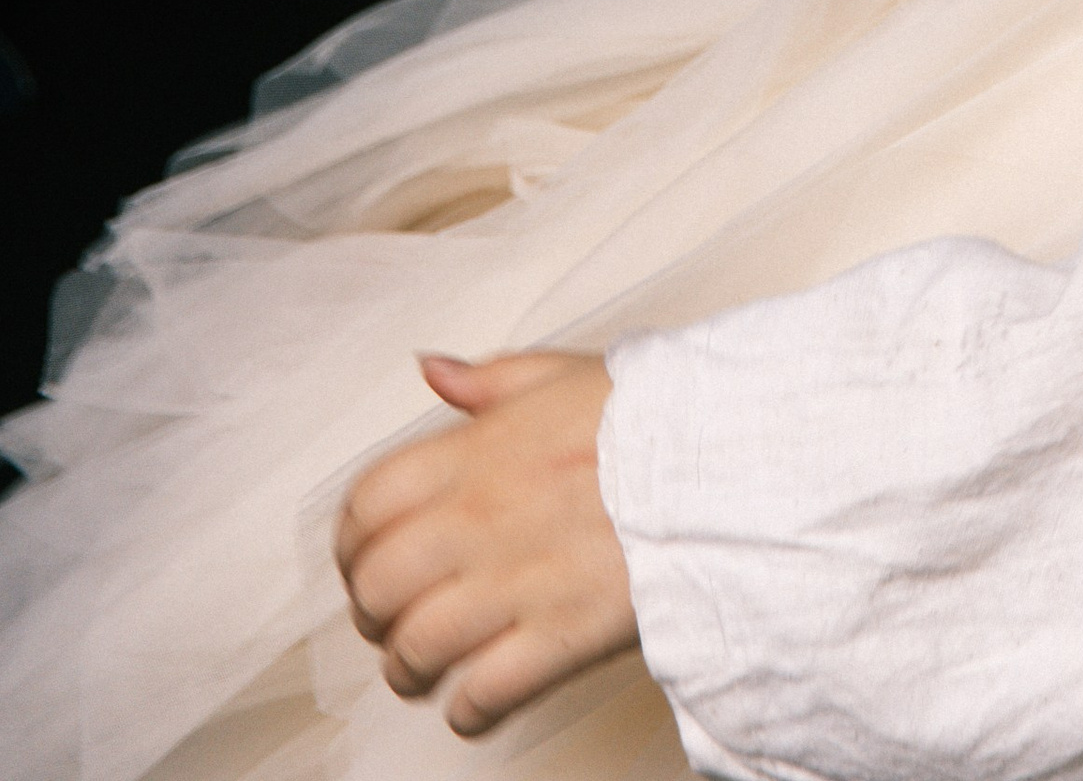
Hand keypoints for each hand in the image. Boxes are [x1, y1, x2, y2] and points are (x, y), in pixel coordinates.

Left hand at [336, 349, 636, 734]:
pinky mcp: (559, 640)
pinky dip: (466, 711)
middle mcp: (484, 520)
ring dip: (407, 670)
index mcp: (480, 452)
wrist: (730, 467)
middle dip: (371, 612)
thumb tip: (432, 371)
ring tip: (422, 669)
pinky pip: (481, 696)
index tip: (363, 556)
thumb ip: (488, 379)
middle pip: (377, 586)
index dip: (351, 540)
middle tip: (389, 619)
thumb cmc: (653, 422)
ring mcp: (518, 584)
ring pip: (416, 649)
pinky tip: (475, 699)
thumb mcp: (564, 375)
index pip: (368, 503)